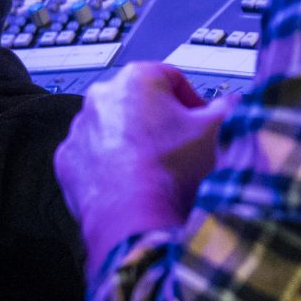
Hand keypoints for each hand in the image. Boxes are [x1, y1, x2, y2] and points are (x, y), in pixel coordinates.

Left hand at [55, 62, 223, 277]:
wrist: (135, 222)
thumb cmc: (174, 173)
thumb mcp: (221, 129)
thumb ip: (231, 105)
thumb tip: (231, 103)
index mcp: (137, 78)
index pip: (174, 79)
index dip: (194, 103)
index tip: (202, 124)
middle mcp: (101, 97)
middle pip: (141, 104)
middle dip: (162, 124)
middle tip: (182, 150)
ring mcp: (80, 131)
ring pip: (116, 130)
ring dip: (135, 145)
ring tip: (159, 172)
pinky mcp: (68, 162)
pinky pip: (95, 157)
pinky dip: (111, 167)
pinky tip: (133, 185)